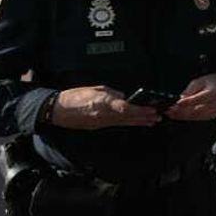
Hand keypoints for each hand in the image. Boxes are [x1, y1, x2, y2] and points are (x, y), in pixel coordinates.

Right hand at [47, 87, 162, 129]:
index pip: (126, 108)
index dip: (140, 110)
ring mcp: (101, 122)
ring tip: (152, 122)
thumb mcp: (95, 89)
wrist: (57, 110)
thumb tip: (124, 97)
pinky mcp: (98, 126)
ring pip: (124, 123)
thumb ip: (112, 93)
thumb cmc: (74, 96)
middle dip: (144, 118)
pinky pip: (116, 124)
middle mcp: (104, 115)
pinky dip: (128, 123)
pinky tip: (135, 123)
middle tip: (158, 117)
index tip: (152, 110)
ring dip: (138, 122)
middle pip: (128, 117)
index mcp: (103, 103)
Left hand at [166, 74, 215, 121]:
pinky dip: (187, 117)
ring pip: (195, 116)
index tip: (175, 104)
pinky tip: (178, 115)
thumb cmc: (210, 82)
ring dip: (182, 116)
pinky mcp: (212, 116)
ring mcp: (215, 111)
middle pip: (196, 110)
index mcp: (214, 93)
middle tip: (169, 110)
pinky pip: (197, 118)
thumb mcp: (199, 81)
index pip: (198, 99)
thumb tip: (180, 100)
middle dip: (181, 111)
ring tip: (171, 114)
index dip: (186, 103)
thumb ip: (189, 91)